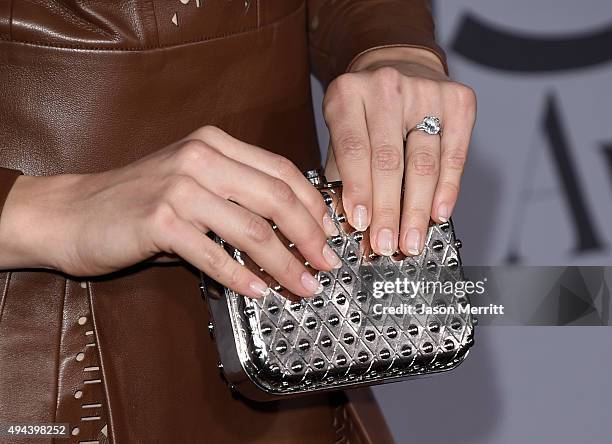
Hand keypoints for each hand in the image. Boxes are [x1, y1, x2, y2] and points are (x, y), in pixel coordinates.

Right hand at [0, 126, 340, 297]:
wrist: (71, 211)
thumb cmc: (137, 201)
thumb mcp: (192, 183)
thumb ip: (235, 196)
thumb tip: (290, 230)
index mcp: (214, 143)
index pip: (281, 171)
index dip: (313, 205)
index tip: (331, 234)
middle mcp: (200, 157)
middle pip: (276, 199)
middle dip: (310, 237)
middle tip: (327, 265)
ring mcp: (179, 187)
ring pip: (252, 230)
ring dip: (285, 264)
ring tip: (303, 287)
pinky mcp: (160, 219)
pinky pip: (214, 255)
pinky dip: (241, 277)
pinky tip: (259, 292)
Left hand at [323, 47, 476, 255]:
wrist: (398, 65)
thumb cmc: (365, 112)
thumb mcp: (342, 134)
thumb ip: (342, 177)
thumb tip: (349, 228)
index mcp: (347, 94)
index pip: (353, 150)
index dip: (359, 191)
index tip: (361, 225)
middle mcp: (386, 87)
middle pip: (389, 161)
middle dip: (388, 210)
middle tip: (387, 245)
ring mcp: (425, 90)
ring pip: (423, 162)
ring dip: (417, 208)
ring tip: (411, 240)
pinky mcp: (458, 99)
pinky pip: (455, 155)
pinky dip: (447, 189)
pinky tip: (438, 214)